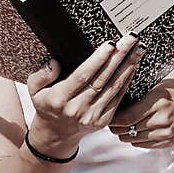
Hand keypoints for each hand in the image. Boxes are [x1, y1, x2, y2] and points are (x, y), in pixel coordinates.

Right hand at [25, 35, 144, 156]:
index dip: (98, 59)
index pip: (82, 76)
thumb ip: (41, 75)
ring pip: (114, 87)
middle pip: (103, 79)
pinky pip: (118, 97)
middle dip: (119, 57)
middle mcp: (78, 108)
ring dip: (128, 66)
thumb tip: (54, 63)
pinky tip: (133, 66)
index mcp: (60, 99)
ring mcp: (92, 116)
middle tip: (131, 39)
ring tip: (138, 49)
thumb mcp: (35, 90)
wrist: (56, 133)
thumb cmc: (47, 105)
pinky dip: (127, 80)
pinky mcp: (103, 121)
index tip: (110, 44)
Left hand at [109, 73, 173, 148]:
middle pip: (127, 132)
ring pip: (133, 140)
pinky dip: (136, 139)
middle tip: (111, 120)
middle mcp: (162, 120)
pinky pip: (144, 145)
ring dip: (125, 134)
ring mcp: (166, 133)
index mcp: (157, 102)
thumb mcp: (160, 82)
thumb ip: (139, 90)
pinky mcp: (169, 142)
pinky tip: (136, 129)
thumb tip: (115, 95)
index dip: (113, 120)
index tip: (108, 115)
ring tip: (122, 125)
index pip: (126, 119)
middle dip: (116, 128)